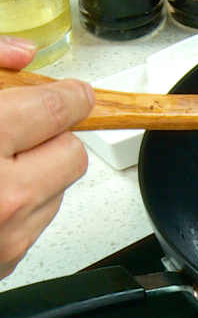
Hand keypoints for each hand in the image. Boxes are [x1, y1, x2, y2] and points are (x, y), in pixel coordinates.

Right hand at [0, 36, 93, 279]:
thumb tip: (21, 55)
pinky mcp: (3, 262)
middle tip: (15, 131)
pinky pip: (36, 222)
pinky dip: (19, 206)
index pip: (54, 109)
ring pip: (58, 190)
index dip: (67, 96)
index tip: (71, 93)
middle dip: (49, 138)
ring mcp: (3, 235)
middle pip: (71, 152)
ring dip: (35, 173)